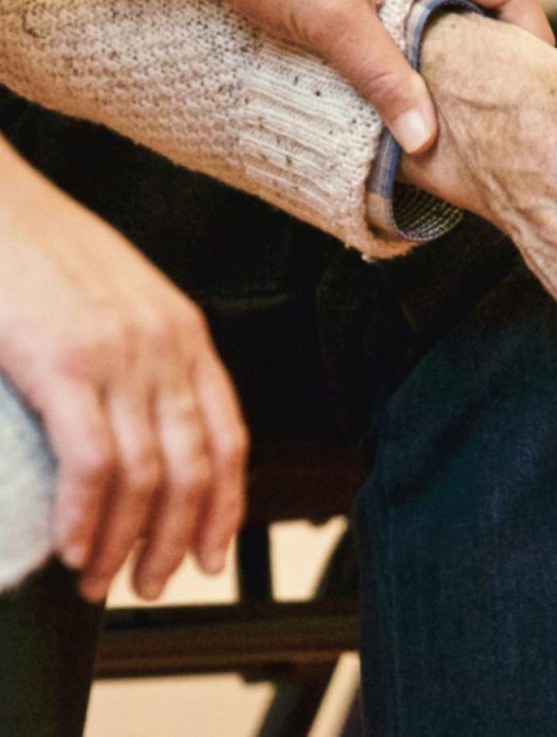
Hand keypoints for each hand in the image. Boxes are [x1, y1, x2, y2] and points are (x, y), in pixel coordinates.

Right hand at [0, 141, 246, 601]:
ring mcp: (120, 357)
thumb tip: (138, 424)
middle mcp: (167, 348)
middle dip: (180, 539)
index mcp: (186, 334)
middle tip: (157, 583)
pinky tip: (74, 548)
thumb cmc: (46, 253)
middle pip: (196, 467)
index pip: (230, 437)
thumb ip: (142, 354)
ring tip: (104, 581)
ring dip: (130, 543)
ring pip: (149, 476)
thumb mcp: (121, 299)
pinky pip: (94, 463)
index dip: (226, 505)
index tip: (214, 553)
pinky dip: (88, 518)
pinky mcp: (65, 364)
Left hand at [170, 0, 552, 153]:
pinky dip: (430, 18)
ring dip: (461, 31)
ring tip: (463, 85)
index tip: (534, 85)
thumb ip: (386, 80)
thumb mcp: (332, 24)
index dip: (530, 36)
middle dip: (500, 40)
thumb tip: (426, 139)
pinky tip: (417, 55)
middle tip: (503, 95)